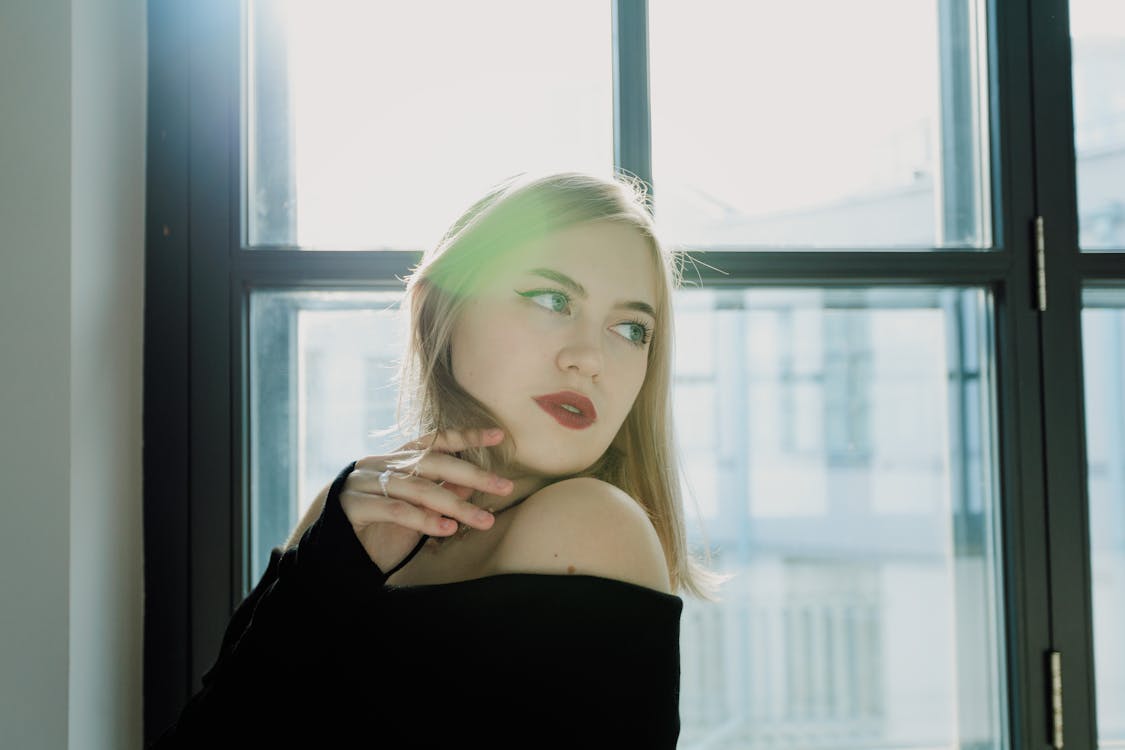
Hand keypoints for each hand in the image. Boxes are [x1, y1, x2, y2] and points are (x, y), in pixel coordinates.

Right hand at [339, 427, 513, 573]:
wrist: (331, 548)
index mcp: (396, 459)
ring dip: (457, 506)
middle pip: (434, 463)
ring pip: (420, 489)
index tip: (498, 435)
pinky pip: (397, 510)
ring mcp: (367, 482)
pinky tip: (449, 530)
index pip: (435, 440)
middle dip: (473, 475)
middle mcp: (381, 464)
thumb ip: (438, 493)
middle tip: (505, 487)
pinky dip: (425, 520)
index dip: (466, 436)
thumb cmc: (379, 527)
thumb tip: (470, 485)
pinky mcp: (356, 506)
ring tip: (484, 521)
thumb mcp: (415, 508)